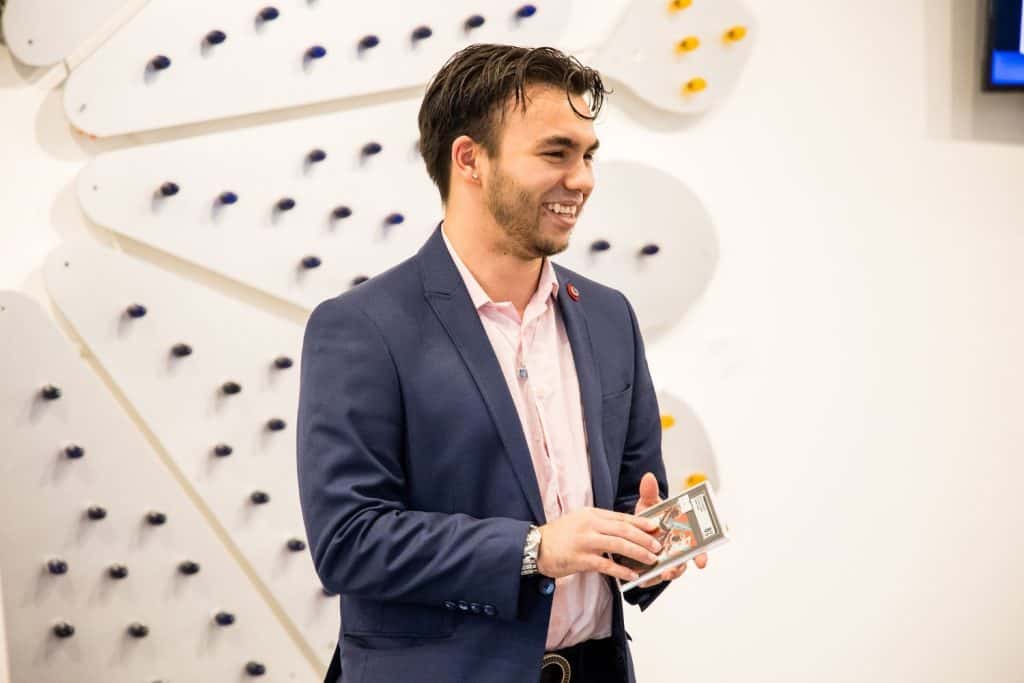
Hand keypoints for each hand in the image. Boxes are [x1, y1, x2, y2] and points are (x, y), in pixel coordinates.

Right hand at [537, 507, 662, 584]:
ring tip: (652, 560)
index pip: (621, 517)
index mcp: (592, 514)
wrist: (536, 547)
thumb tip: (623, 530)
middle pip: (623, 529)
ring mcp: (585, 541)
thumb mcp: (580, 521)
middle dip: (644, 538)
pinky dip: (621, 570)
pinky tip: (632, 575)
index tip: (656, 527)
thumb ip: (600, 524)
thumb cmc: (560, 536)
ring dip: (638, 552)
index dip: (641, 522)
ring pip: (618, 545)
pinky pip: (606, 564)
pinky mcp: (581, 559)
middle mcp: (590, 524)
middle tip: (658, 545)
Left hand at [633, 472, 708, 588]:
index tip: (703, 561)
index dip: (703, 554)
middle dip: (681, 567)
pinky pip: (653, 578)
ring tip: (661, 573)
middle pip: (686, 562)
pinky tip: (641, 580)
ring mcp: (667, 561)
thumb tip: (648, 478)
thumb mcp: (649, 504)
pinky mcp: (653, 569)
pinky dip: (649, 580)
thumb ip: (650, 493)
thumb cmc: (650, 517)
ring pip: (671, 571)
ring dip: (667, 574)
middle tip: (674, 569)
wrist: (635, 527)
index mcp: (684, 535)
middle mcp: (679, 550)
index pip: (700, 547)